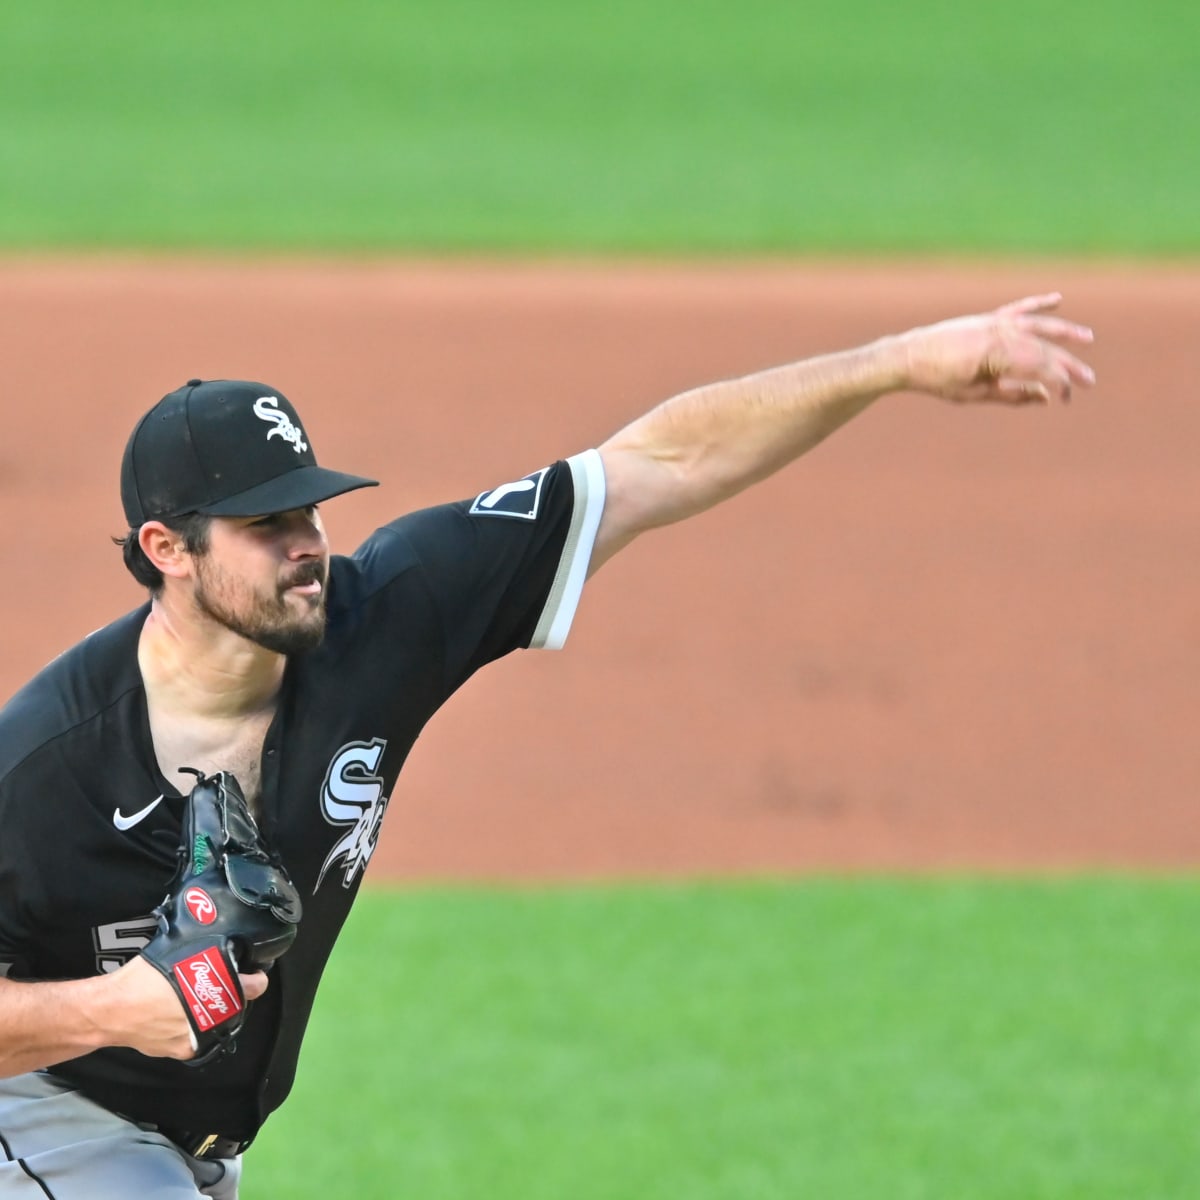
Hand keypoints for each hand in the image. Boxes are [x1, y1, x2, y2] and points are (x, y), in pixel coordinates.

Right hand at [106, 955, 268, 1059]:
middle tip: (225, 985)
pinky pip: (198, 1037)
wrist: (110, 1011)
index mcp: (213, 992)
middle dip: (233, 996)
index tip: (255, 975)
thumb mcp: (176, 953)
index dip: (255, 980)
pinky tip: (185, 1016)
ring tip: (203, 1000)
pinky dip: (196, 1027)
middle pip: (235, 1007)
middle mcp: (209, 1019)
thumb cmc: (141, 978)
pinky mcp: (181, 1050)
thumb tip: (217, 945)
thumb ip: (201, 953)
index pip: (252, 987)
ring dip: (215, 1012)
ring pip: (217, 1023)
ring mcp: (196, 1038)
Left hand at [898, 293, 1095, 405]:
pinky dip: (1037, 304)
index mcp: (997, 353)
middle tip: (1089, 382)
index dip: (1058, 383)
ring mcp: (994, 322)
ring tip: (1087, 338)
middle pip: (1043, 348)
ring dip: (1063, 331)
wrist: (908, 356)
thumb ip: (1012, 395)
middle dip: (1067, 366)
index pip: (1039, 367)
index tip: (1066, 398)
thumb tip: (1045, 397)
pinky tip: (1057, 299)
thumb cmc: (939, 380)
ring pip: (1037, 325)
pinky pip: (1017, 309)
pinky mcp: (987, 319)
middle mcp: (999, 332)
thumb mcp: (975, 394)